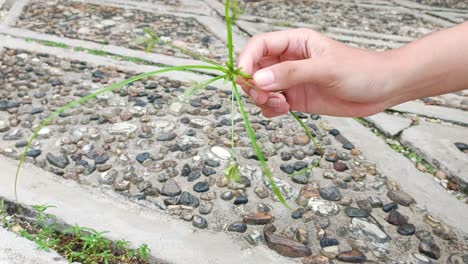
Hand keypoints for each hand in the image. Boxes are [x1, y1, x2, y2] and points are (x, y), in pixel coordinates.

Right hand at [237, 28, 395, 117]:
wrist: (383, 89)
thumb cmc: (361, 70)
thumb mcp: (326, 69)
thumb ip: (291, 74)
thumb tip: (259, 80)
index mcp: (295, 43)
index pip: (259, 45)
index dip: (246, 60)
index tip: (243, 78)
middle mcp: (289, 60)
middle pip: (254, 69)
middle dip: (253, 84)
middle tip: (265, 97)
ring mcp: (291, 80)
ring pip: (260, 88)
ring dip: (262, 99)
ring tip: (280, 105)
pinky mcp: (296, 98)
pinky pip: (271, 103)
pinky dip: (270, 109)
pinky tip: (285, 110)